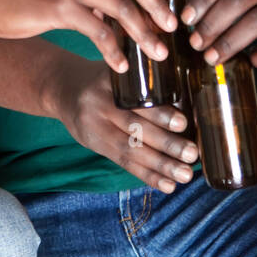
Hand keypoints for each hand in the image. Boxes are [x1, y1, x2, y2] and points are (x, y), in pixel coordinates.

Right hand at [47, 60, 198, 193]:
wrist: (64, 90)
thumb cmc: (105, 79)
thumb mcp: (120, 70)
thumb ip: (145, 78)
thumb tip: (190, 97)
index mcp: (111, 84)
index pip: (137, 101)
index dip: (159, 113)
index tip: (183, 123)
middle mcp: (101, 106)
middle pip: (135, 129)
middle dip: (166, 144)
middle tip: (192, 154)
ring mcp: (96, 128)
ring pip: (130, 151)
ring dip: (160, 166)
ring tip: (185, 175)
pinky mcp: (95, 145)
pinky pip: (123, 163)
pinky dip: (147, 176)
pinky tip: (167, 185)